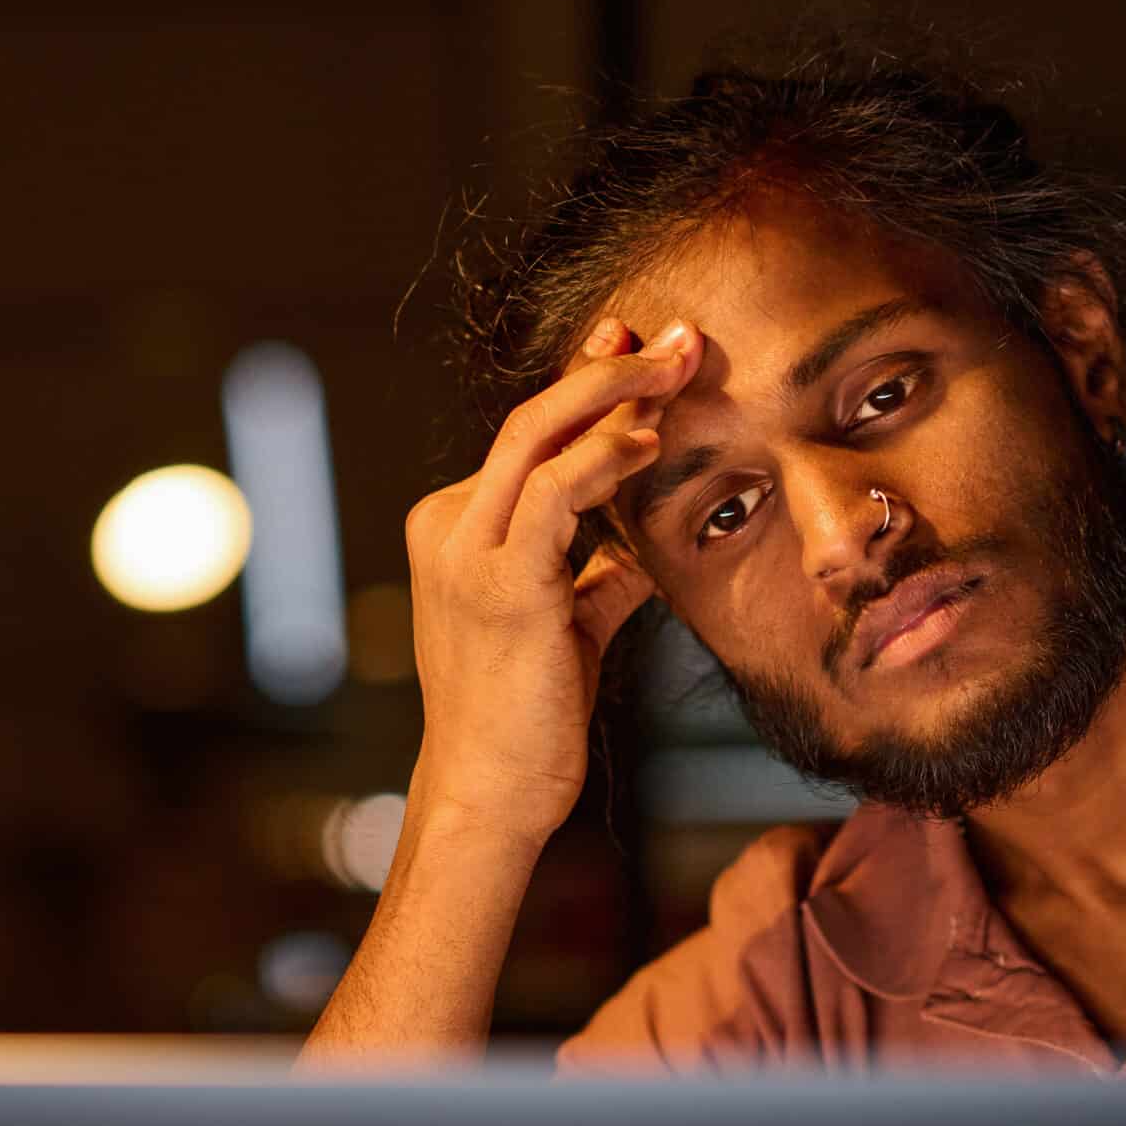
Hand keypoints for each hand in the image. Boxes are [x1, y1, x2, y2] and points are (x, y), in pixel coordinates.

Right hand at [403, 313, 701, 842]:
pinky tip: (648, 442)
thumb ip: (601, 573)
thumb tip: (649, 540)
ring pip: (535, 438)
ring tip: (677, 364)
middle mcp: (448, 527)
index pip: (528, 438)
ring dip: (613, 394)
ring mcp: (463, 552)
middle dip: (606, 366)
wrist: (491, 791)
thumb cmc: (529, 715)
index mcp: (456, 528)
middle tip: (675, 333)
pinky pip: (550, 495)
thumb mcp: (572, 625)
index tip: (642, 346)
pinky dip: (602, 460)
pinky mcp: (498, 584)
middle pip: (531, 420)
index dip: (587, 386)